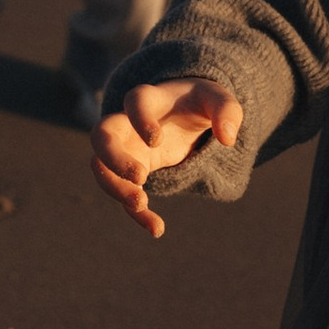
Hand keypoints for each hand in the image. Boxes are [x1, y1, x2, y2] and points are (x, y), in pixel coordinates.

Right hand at [91, 79, 244, 238]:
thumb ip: (227, 111)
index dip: (139, 119)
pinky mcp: (130, 172)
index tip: (156, 140)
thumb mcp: (218, 99)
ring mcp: (125, 149)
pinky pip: (124, 193)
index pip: (134, 101)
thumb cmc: (198, 102)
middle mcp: (128, 123)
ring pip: (101, 168)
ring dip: (116, 188)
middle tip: (139, 177)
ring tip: (141, 205)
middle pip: (101, 135)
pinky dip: (136, 213)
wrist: (184, 112)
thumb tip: (228, 139)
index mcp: (151, 100)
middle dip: (114, 158)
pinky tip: (157, 229)